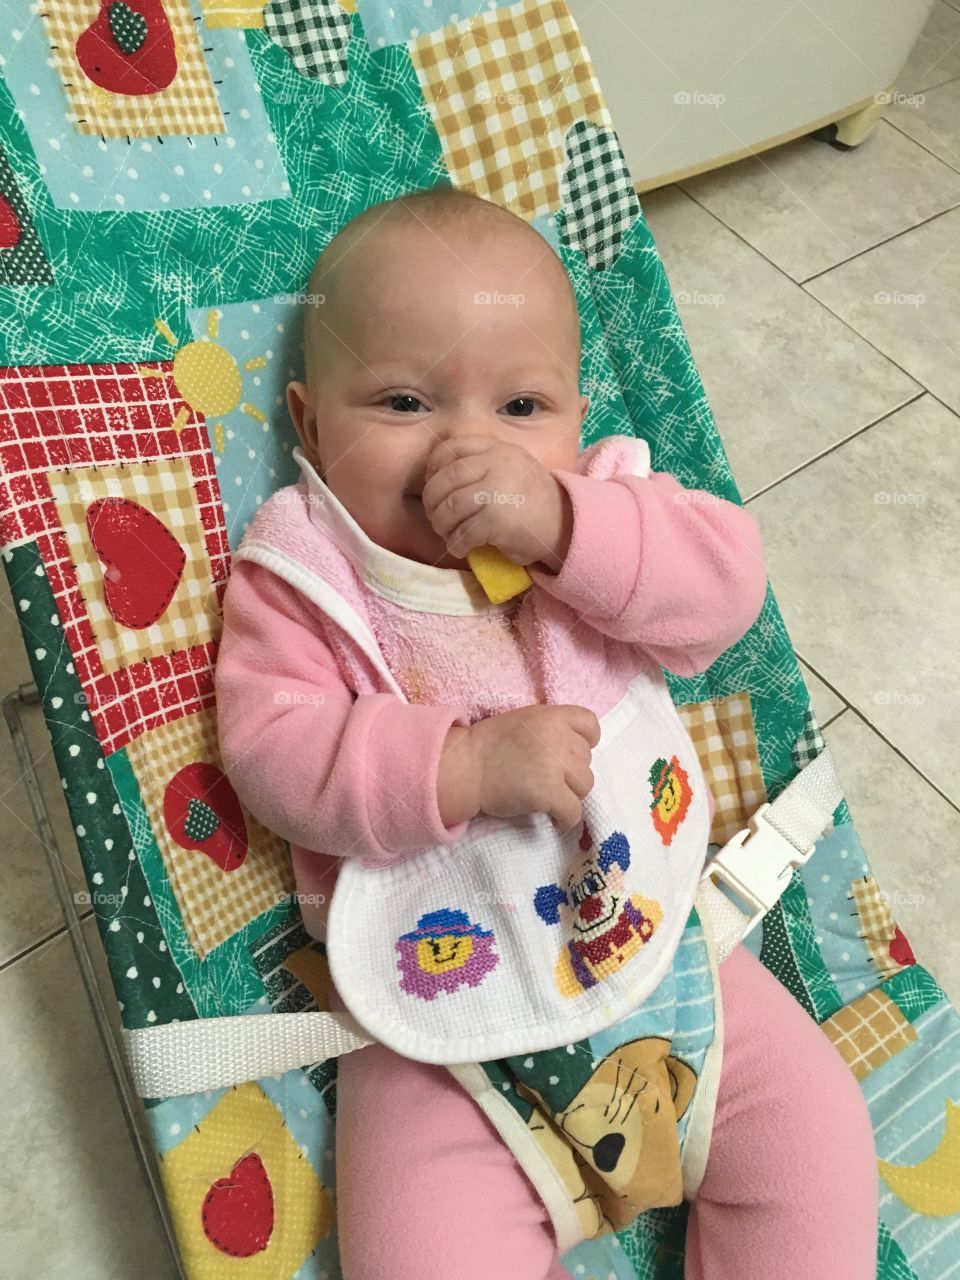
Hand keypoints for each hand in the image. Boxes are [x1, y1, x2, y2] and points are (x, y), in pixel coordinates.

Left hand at [420, 436, 572, 570]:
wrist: (565, 524)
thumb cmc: (533, 499)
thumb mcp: (511, 466)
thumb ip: (483, 463)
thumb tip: (438, 476)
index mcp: (497, 449)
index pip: (450, 448)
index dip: (433, 467)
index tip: (433, 484)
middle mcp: (495, 465)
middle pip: (445, 480)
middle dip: (433, 502)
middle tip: (436, 517)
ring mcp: (495, 491)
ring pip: (449, 507)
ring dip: (442, 525)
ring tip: (448, 534)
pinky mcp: (495, 520)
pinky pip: (462, 533)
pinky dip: (456, 544)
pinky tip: (461, 548)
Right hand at [464, 703, 600, 832]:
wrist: (466, 767)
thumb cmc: (490, 745)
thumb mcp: (525, 720)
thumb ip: (552, 728)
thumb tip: (575, 749)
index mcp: (552, 716)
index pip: (591, 724)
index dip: (586, 741)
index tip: (570, 754)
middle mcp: (558, 738)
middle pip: (587, 760)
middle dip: (571, 772)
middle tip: (548, 778)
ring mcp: (555, 766)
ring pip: (585, 786)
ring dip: (570, 794)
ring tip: (549, 796)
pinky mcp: (549, 793)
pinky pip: (574, 811)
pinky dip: (566, 818)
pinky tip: (554, 818)